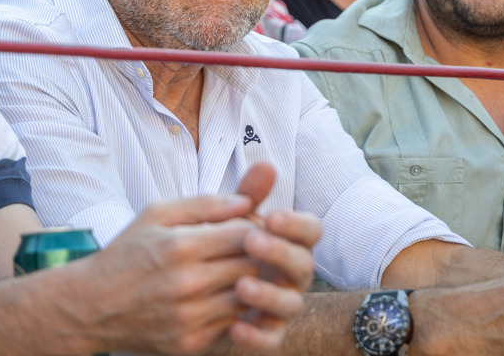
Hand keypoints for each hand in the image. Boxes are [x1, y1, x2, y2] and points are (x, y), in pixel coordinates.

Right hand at [63, 165, 315, 354]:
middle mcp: (187, 283)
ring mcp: (189, 317)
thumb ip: (204, 204)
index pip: (245, 233)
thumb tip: (246, 202)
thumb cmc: (127, 253)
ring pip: (248, 297)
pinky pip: (233, 325)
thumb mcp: (157, 214)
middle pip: (252, 266)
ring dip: (253, 284)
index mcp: (180, 246)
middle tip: (256, 250)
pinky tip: (225, 297)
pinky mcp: (189, 344)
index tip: (252, 227)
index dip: (257, 228)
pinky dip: (237, 310)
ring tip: (241, 272)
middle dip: (260, 255)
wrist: (91, 307)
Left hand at [229, 164, 320, 349]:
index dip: (296, 224)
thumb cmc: (222, 245)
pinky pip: (270, 341)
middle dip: (280, 253)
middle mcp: (293, 273)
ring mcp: (282, 306)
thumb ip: (250, 195)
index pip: (311, 230)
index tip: (270, 217)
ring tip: (241, 285)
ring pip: (291, 304)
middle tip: (251, 241)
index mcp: (291, 241)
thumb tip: (266, 165)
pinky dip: (256, 337)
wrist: (192, 289)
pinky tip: (235, 327)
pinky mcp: (267, 335)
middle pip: (304, 264)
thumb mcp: (231, 218)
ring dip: (269, 295)